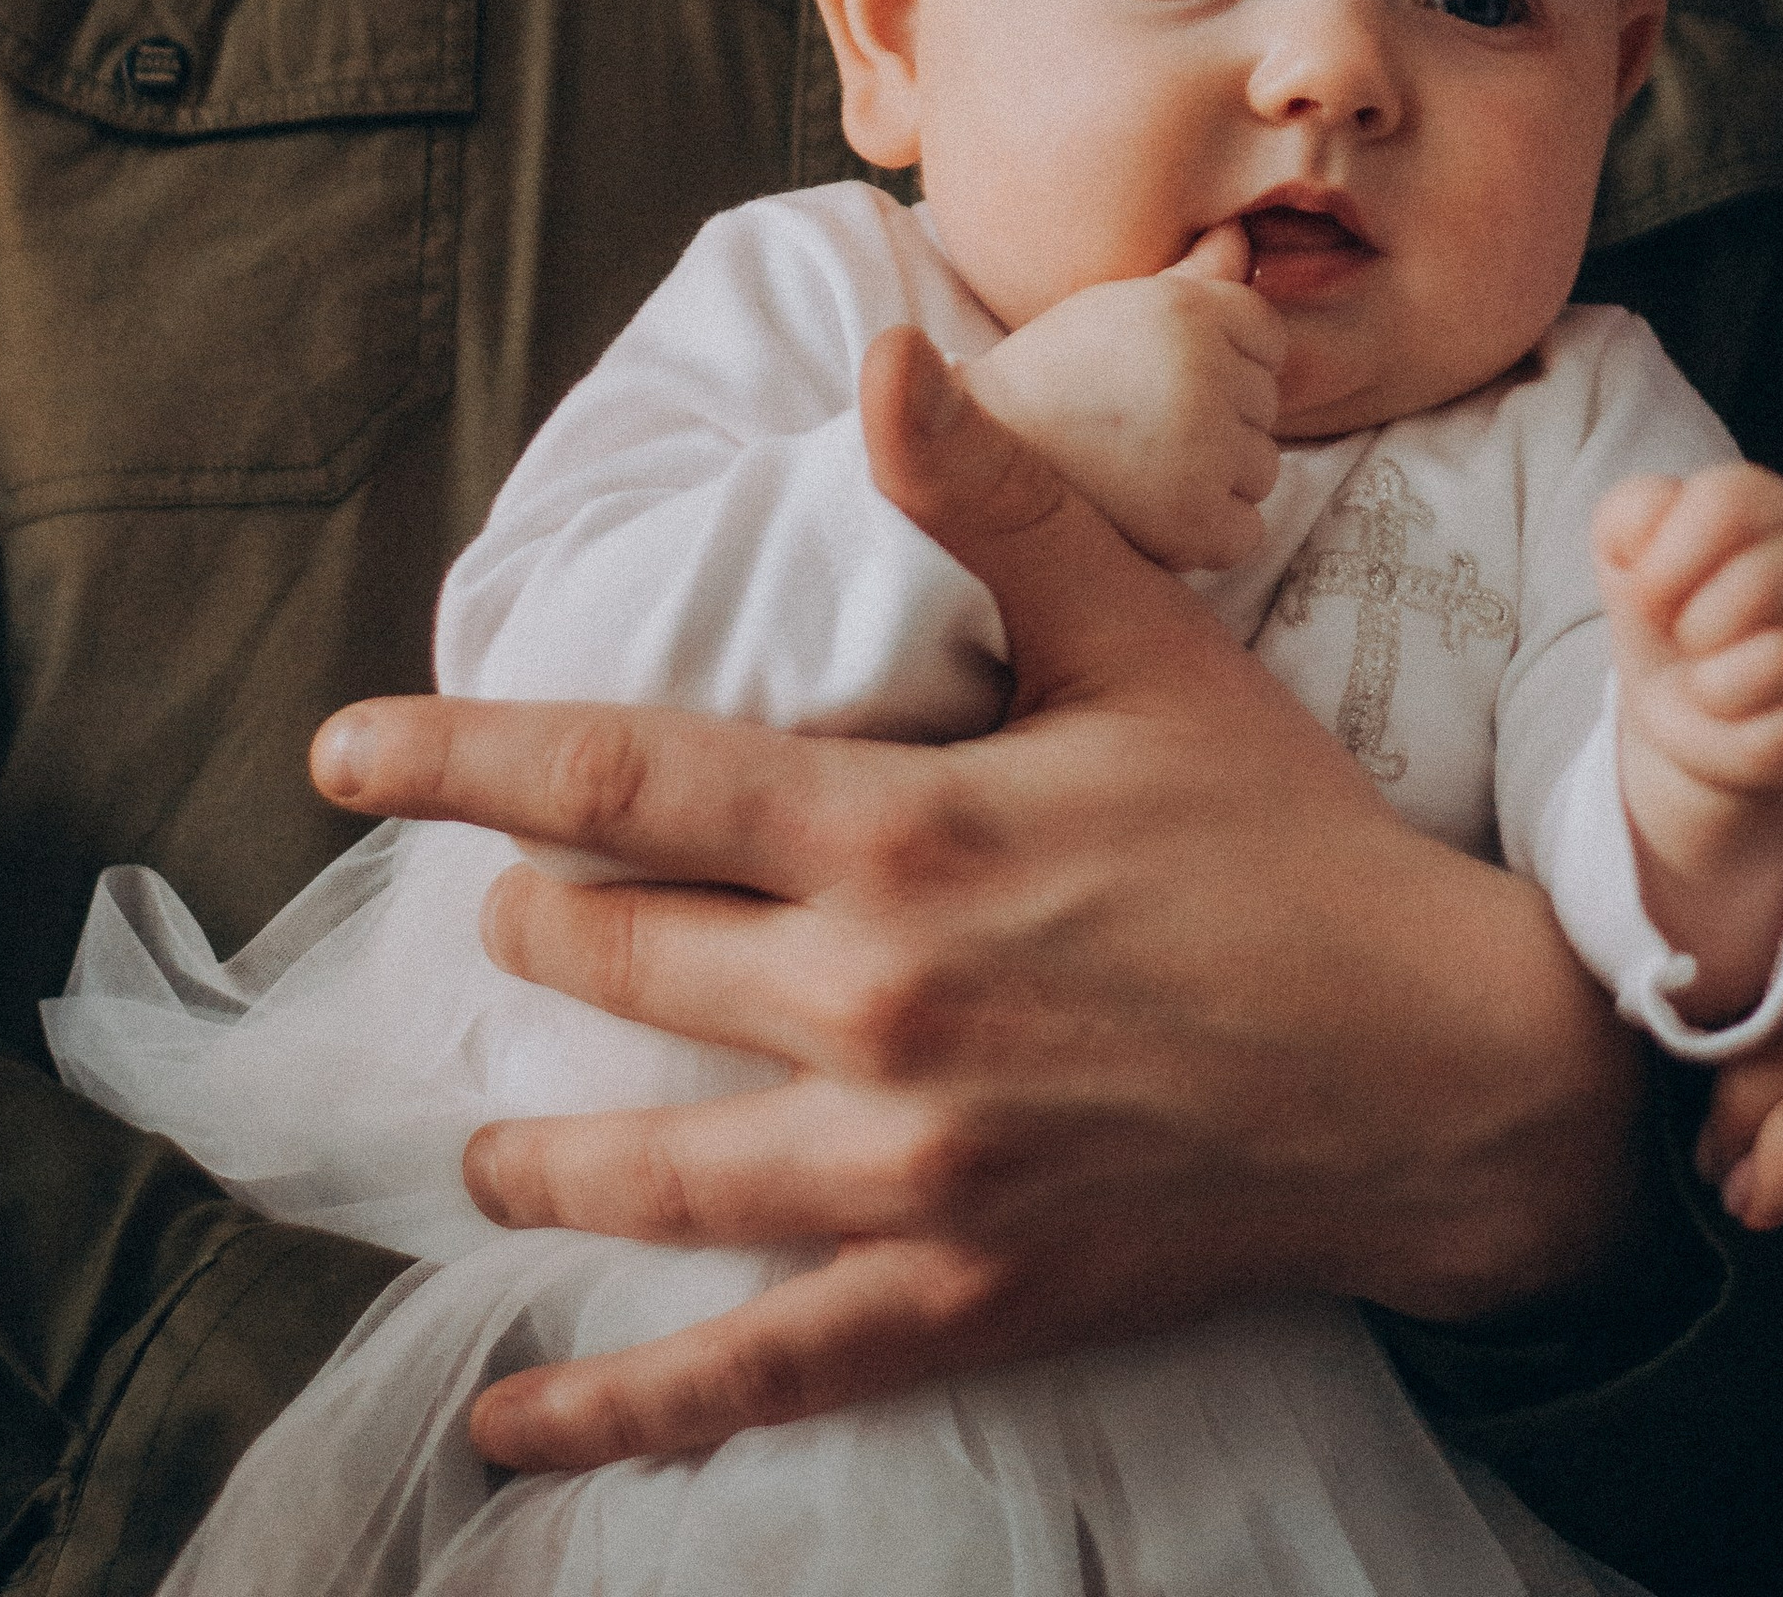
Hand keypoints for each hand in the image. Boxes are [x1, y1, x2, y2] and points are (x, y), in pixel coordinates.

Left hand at [307, 331, 1643, 1472]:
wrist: (1438, 1070)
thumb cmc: (1285, 839)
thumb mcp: (1144, 645)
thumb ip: (996, 504)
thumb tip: (879, 359)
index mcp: (907, 835)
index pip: (625, 779)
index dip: (464, 757)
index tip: (344, 749)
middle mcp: (878, 1007)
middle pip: (616, 963)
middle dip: (533, 931)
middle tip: (506, 920)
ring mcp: (907, 1170)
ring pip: (646, 1166)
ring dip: (539, 1153)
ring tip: (485, 1147)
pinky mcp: (956, 1293)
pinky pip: (752, 1369)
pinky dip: (619, 1406)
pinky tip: (514, 1423)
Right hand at [962, 221, 1281, 569]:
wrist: (979, 453)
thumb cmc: (1056, 372)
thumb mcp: (1118, 305)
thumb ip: (1192, 274)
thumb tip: (1241, 235)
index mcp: (1186, 310)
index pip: (1268, 335)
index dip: (1226, 359)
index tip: (1170, 378)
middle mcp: (1202, 373)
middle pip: (1265, 404)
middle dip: (1219, 418)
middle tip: (1144, 425)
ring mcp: (1201, 449)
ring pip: (1260, 468)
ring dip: (1216, 478)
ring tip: (1145, 468)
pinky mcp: (1192, 521)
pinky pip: (1244, 531)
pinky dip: (1208, 534)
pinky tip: (1153, 514)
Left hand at [1596, 463, 1782, 1022]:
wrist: (1706, 759)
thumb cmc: (1665, 649)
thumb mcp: (1630, 574)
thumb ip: (1631, 527)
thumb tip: (1633, 522)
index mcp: (1772, 517)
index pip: (1733, 493)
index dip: (1672, 545)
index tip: (1640, 587)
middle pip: (1759, 575)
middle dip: (1692, 620)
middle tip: (1677, 649)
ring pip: (1779, 659)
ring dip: (1716, 686)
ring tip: (1705, 699)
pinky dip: (1746, 741)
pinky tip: (1732, 743)